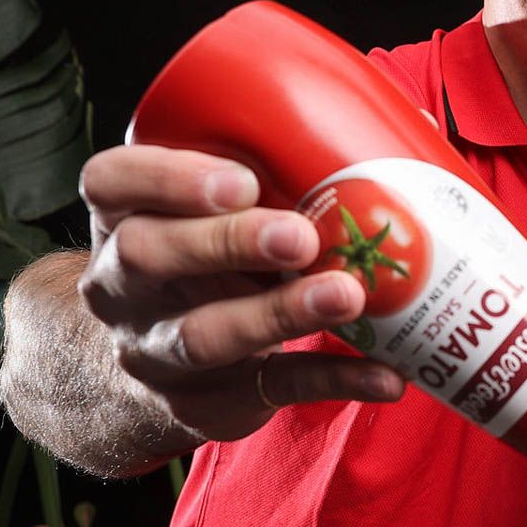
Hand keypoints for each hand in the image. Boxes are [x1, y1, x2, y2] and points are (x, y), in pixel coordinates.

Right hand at [76, 144, 404, 442]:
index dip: (168, 177)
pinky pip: (271, 389)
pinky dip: (335, 380)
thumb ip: (287, 168)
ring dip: (280, 314)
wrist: (165, 370)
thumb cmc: (214, 260)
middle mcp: (123, 283)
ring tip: (348, 296)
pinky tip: (387, 375)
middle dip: (227, 242)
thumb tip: (415, 125)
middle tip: (301, 235)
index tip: (243, 179)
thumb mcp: (218, 214)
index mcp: (125, 216)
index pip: (111, 181)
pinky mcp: (205, 402)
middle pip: (150, 254)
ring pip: (203, 334)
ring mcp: (156, 349)